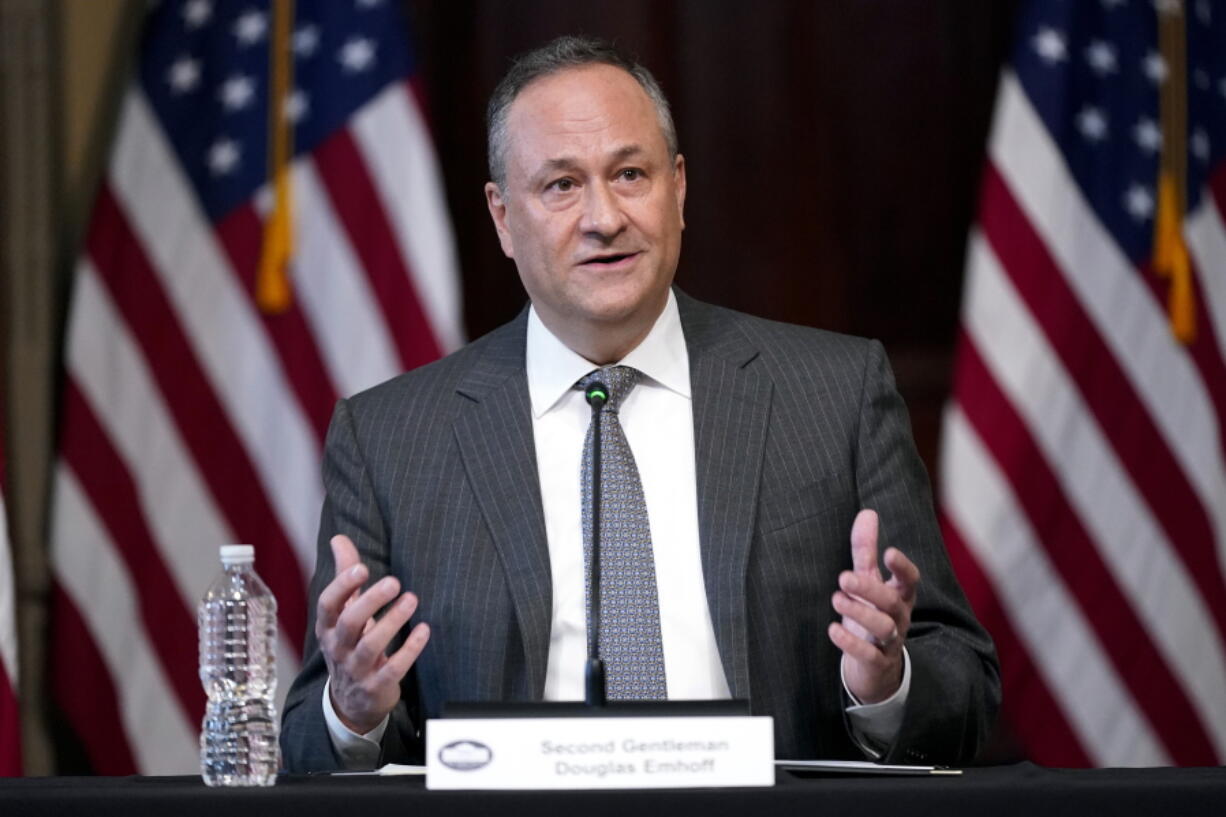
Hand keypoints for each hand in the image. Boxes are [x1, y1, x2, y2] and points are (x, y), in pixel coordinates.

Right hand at [315, 534, 429, 733]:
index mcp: (327, 627)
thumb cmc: (349, 644)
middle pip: (349, 623)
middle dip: (371, 601)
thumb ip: (344, 576)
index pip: (328, 604)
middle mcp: (338, 648)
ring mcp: (356, 670)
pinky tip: (424, 630)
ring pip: (371, 645)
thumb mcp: (343, 613)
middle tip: (394, 581)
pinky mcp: (376, 687)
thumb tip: (338, 538)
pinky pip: (393, 669)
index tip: (361, 568)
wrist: (351, 701)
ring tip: (412, 599)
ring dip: (393, 621)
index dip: (342, 586)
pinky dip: (409, 650)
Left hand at [827, 509, 919, 703]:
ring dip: (860, 613)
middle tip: (843, 577)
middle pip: (892, 603)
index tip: (889, 552)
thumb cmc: (872, 613)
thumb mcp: (869, 580)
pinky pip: (869, 655)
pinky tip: (833, 629)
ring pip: (884, 628)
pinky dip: (851, 643)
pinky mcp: (877, 662)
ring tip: (836, 599)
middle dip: (870, 589)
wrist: (875, 666)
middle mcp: (899, 618)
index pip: (910, 580)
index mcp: (900, 596)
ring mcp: (890, 642)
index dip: (903, 568)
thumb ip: (866, 550)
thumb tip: (868, 512)